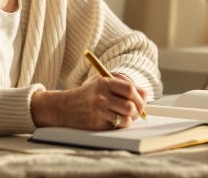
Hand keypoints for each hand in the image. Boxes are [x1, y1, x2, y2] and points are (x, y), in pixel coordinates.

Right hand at [30, 76, 146, 129]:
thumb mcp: (100, 82)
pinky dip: (119, 124)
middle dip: (139, 110)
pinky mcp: (96, 123)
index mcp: (104, 83)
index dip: (140, 96)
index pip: (130, 89)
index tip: (142, 100)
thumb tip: (143, 95)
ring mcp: (99, 110)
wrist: (64, 107)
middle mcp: (101, 96)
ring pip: (126, 118)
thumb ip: (120, 84)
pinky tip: (114, 120)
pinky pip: (117, 126)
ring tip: (126, 117)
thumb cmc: (87, 94)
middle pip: (131, 105)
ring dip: (130, 119)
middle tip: (138, 112)